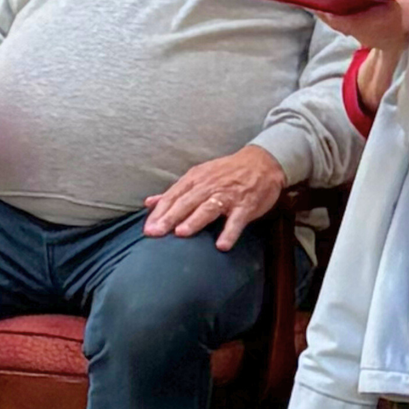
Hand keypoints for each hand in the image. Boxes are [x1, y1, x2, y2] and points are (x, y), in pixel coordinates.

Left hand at [143, 145, 285, 251]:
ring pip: (208, 208)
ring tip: (182, 233)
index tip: (147, 229)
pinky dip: (229, 232)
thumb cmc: (226, 173)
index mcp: (195, 179)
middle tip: (155, 233)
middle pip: (186, 203)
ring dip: (195, 220)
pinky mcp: (246, 205)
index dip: (159, 213)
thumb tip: (149, 203)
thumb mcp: (199, 176)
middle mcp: (209, 186)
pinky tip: (222, 245)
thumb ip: (175, 192)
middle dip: (169, 218)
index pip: (173, 196)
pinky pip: (237, 220)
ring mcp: (228, 196)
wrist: (261, 162)